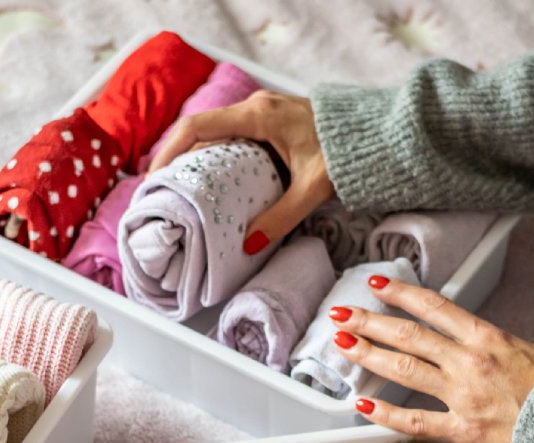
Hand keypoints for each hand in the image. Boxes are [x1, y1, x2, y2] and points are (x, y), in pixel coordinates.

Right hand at [149, 91, 333, 254]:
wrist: (378, 133)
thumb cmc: (347, 154)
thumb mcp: (312, 189)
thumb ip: (280, 218)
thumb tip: (247, 244)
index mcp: (259, 115)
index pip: (197, 127)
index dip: (170, 150)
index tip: (154, 176)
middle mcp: (256, 107)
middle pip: (201, 130)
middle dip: (178, 158)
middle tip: (163, 189)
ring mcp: (263, 111)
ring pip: (217, 132)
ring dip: (198, 158)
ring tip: (183, 189)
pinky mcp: (271, 120)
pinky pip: (233, 135)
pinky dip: (218, 156)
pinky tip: (215, 181)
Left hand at [331, 274, 533, 442]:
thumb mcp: (529, 353)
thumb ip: (494, 349)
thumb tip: (472, 346)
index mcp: (488, 337)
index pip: (435, 307)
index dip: (402, 293)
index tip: (378, 284)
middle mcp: (470, 362)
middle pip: (409, 335)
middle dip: (371, 322)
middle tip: (341, 313)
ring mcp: (464, 396)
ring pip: (405, 371)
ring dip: (369, 355)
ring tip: (341, 344)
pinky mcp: (464, 430)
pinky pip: (416, 421)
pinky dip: (386, 414)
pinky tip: (362, 405)